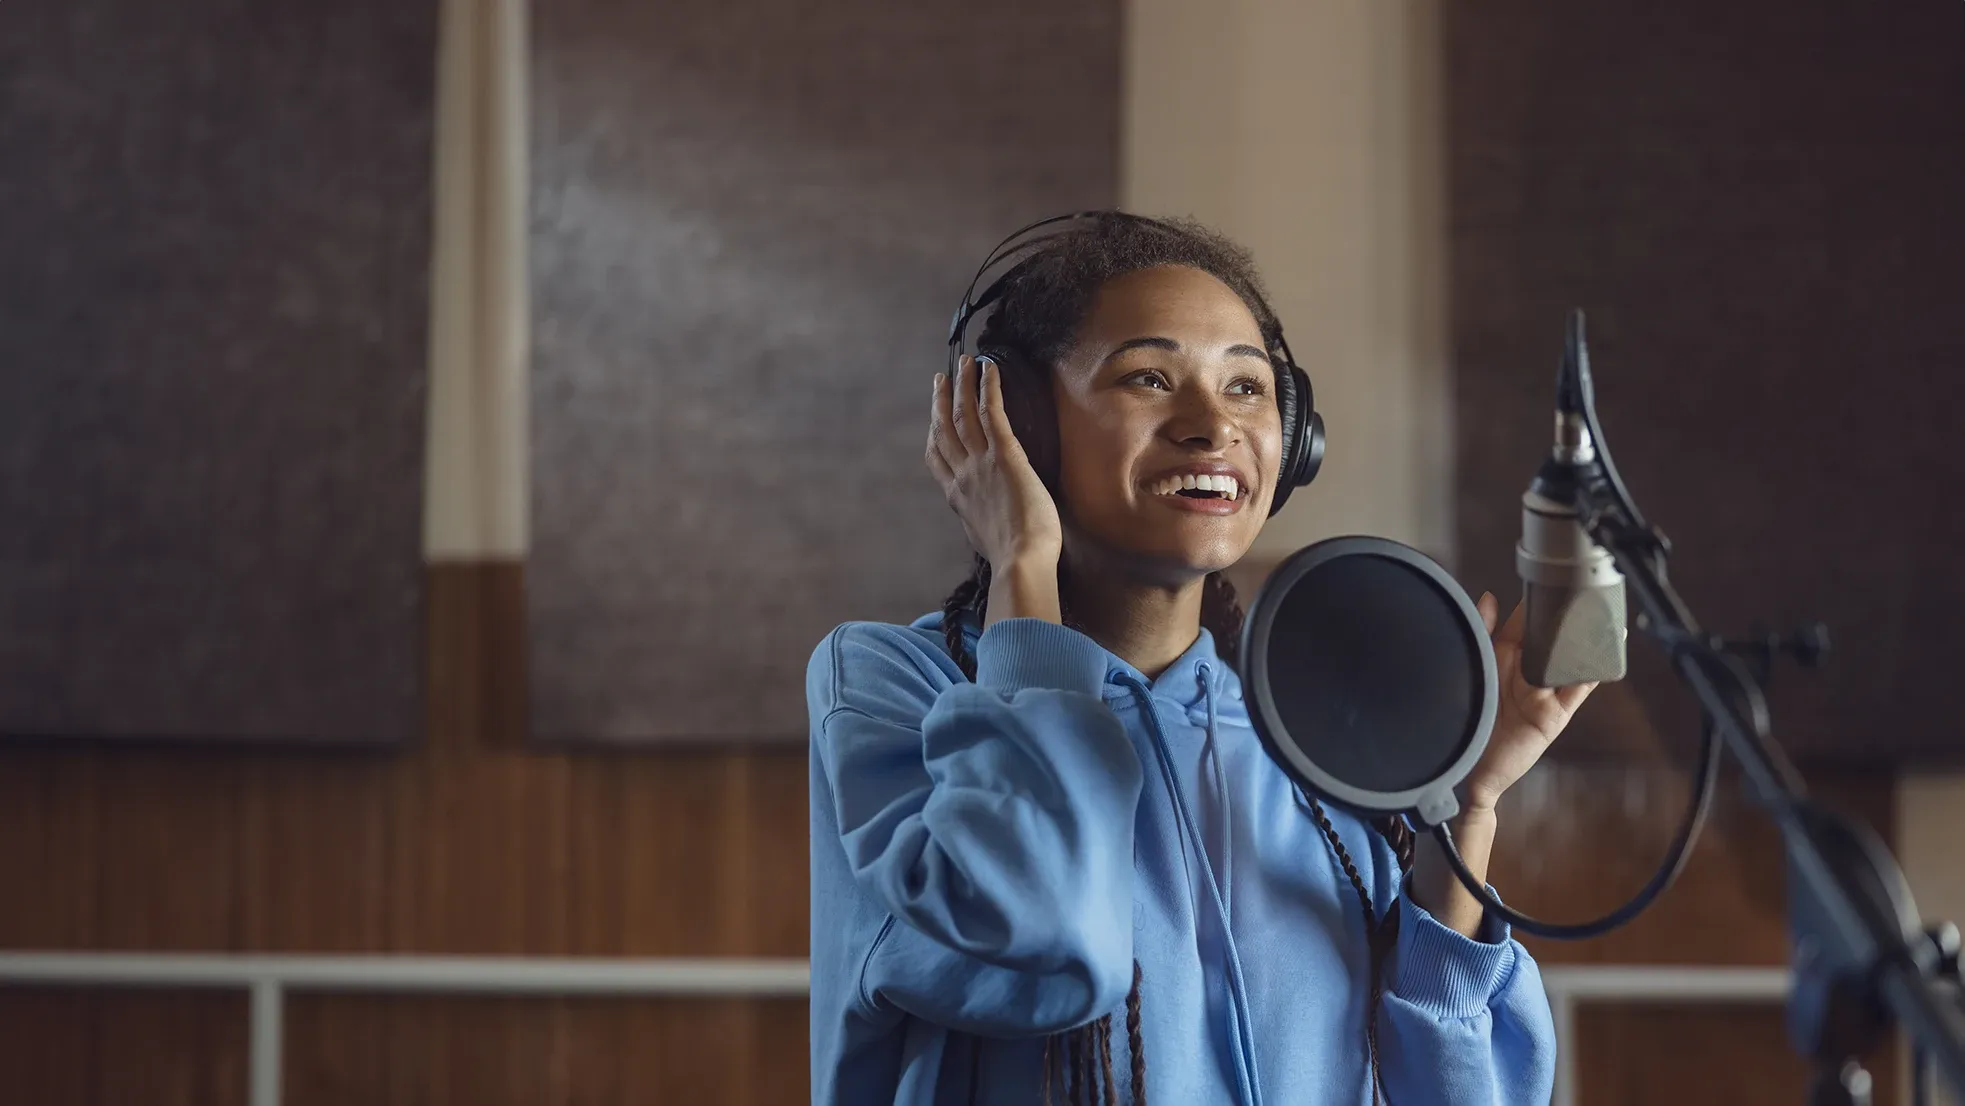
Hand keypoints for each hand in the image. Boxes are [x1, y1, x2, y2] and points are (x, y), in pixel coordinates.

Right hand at [925, 354, 1063, 569]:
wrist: (1020, 563)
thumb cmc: (1013, 559)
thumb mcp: (984, 539)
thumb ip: (979, 521)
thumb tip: (984, 518)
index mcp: (957, 497)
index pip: (937, 458)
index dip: (933, 432)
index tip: (933, 418)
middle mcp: (963, 476)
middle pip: (945, 429)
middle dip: (942, 400)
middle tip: (941, 378)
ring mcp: (981, 464)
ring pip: (964, 415)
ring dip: (963, 385)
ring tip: (964, 362)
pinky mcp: (1005, 456)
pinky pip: (992, 413)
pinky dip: (988, 388)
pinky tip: (988, 368)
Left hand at [1461, 592, 1596, 813]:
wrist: (1463, 769)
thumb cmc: (1460, 720)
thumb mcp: (1471, 668)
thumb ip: (1480, 632)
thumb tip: (1489, 596)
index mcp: (1503, 660)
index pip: (1525, 626)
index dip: (1535, 607)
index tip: (1545, 584)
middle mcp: (1525, 674)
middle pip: (1551, 641)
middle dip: (1563, 622)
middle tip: (1574, 594)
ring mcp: (1543, 694)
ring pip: (1569, 661)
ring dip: (1584, 642)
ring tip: (1595, 617)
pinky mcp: (1555, 714)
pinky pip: (1578, 689)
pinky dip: (1593, 671)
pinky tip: (1603, 652)